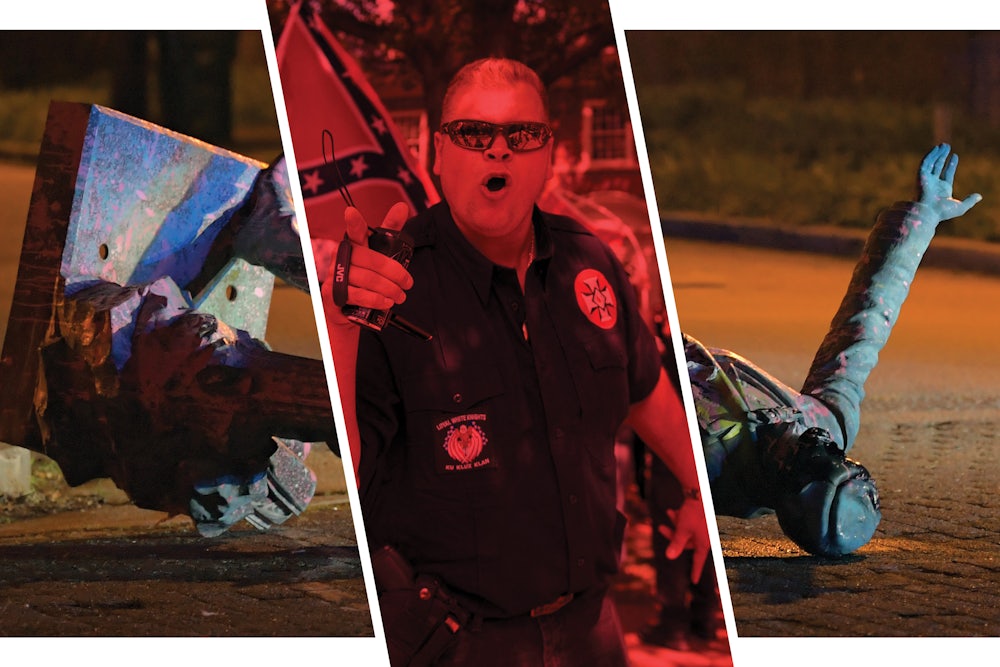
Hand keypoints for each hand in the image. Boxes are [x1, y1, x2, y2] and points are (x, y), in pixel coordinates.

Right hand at [321, 202, 413, 327]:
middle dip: (395, 273)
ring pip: (368, 279)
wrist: (348, 308)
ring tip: (400, 296)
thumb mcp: (380, 254)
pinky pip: (359, 295)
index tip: (351, 212)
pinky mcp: (332, 294)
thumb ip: (391, 233)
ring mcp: (334, 275)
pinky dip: (377, 299)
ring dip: (389, 289)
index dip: (354, 223)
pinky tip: (387, 302)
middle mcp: (340, 257)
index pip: (354, 231)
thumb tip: (402, 206)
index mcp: (353, 244)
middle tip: (408, 284)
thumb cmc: (366, 276)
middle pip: (372, 260)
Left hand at [660, 496, 710, 583]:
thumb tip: (669, 558)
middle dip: (673, 535)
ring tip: (670, 513)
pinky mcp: (700, 520)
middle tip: (660, 528)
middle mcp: (704, 538)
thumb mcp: (682, 530)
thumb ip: (676, 543)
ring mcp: (702, 529)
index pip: (698, 561)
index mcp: (703, 543)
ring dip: (675, 525)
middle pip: (685, 543)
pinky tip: (672, 511)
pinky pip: (687, 525)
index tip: (693, 581)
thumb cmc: (693, 513)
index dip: (695, 571)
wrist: (699, 492)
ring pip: (684, 533)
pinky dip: (679, 519)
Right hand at [918, 143, 981, 221]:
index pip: (947, 173)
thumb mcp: (960, 206)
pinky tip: (936, 149)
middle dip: (942, 157)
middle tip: (947, 147)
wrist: (927, 212)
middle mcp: (933, 183)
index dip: (951, 164)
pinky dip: (930, 155)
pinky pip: (926, 163)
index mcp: (942, 189)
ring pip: (932, 163)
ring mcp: (926, 179)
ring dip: (938, 154)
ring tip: (944, 145)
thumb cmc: (942, 212)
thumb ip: (970, 201)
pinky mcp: (920, 176)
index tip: (954, 155)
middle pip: (938, 167)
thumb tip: (979, 196)